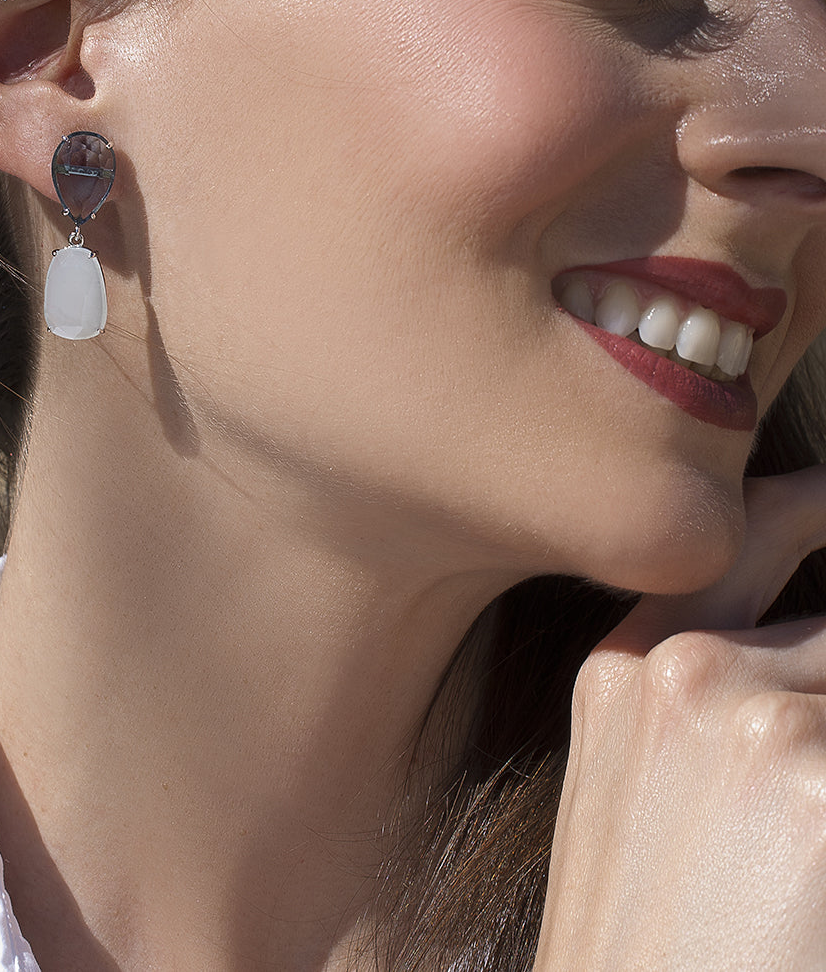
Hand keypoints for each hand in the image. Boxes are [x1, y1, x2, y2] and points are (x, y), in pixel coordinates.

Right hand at [535, 466, 825, 971]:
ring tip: (795, 843)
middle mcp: (679, 671)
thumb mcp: (654, 799)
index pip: (745, 536)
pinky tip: (806, 874)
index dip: (812, 506)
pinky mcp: (818, 782)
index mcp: (626, 671)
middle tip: (801, 787)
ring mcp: (751, 718)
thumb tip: (802, 667)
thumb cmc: (655, 948)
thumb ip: (728, 696)